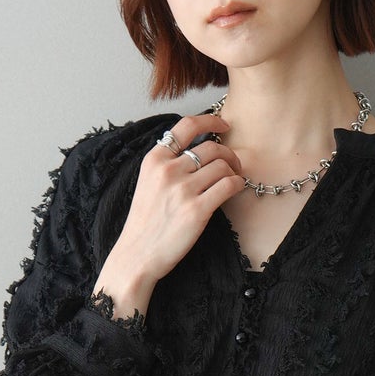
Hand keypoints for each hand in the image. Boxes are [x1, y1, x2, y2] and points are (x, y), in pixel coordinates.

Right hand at [97, 113, 246, 295]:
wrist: (137, 255)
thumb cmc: (145, 222)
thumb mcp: (147, 183)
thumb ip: (168, 163)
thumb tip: (200, 150)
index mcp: (155, 159)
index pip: (187, 125)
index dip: (211, 120)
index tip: (224, 125)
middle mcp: (168, 170)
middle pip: (211, 147)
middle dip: (229, 153)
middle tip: (233, 164)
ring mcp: (183, 190)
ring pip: (223, 165)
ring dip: (234, 170)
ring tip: (233, 180)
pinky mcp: (197, 210)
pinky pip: (229, 186)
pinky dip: (237, 185)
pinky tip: (235, 190)